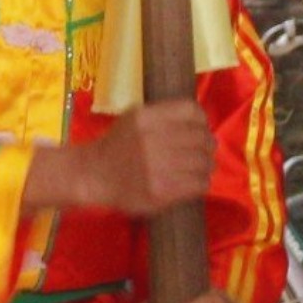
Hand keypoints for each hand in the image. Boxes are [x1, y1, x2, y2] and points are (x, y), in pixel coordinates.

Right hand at [27, 103, 217, 217]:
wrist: (93, 175)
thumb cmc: (117, 145)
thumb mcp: (134, 118)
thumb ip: (163, 116)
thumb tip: (199, 122)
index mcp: (146, 118)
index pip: (191, 111)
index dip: (202, 120)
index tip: (202, 128)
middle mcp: (152, 140)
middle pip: (200, 138)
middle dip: (208, 145)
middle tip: (207, 151)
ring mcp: (156, 167)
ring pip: (202, 162)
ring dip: (207, 165)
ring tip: (204, 167)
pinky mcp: (160, 191)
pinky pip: (197, 183)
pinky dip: (202, 182)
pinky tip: (197, 182)